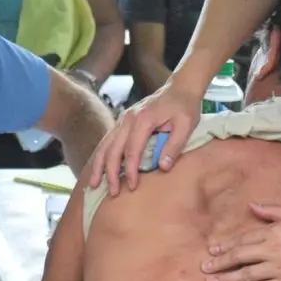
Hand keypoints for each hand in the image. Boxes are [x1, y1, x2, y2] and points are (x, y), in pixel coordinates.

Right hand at [88, 79, 201, 194]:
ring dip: (99, 165)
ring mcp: (124, 119)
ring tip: (94, 184)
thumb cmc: (185, 107)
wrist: (179, 88)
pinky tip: (99, 169)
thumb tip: (162, 167)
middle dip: (111, 173)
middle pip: (113, 149)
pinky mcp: (123, 122)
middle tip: (113, 193)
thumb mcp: (186, 125)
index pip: (132, 150)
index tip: (133, 187)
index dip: (131, 171)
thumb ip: (174, 145)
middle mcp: (128, 118)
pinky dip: (102, 156)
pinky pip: (109, 140)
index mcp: (143, 119)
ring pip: (106, 145)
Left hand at [201, 203, 280, 280]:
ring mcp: (278, 268)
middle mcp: (271, 250)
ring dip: (226, 279)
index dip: (226, 245)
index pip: (243, 239)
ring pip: (246, 274)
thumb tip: (252, 206)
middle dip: (220, 263)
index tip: (213, 250)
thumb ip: (271, 211)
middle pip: (239, 256)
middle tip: (205, 268)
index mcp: (273, 232)